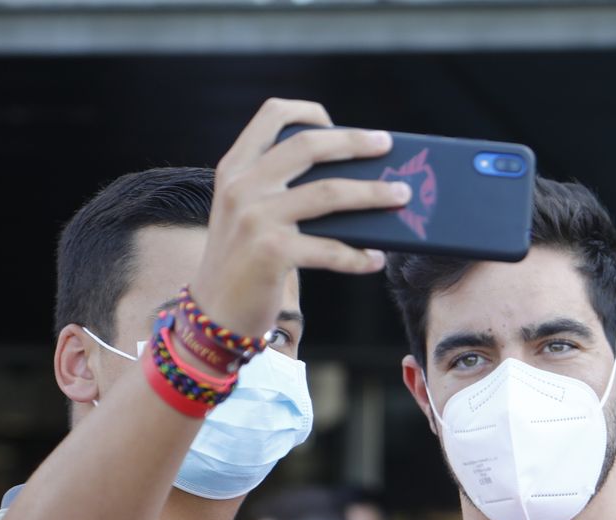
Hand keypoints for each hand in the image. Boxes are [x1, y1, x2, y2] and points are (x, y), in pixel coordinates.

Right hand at [189, 98, 410, 341]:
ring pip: (329, 193)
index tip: (336, 122)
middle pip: (308, 146)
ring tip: (401, 196)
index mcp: (235, 167)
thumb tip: (352, 178)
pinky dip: (357, 256)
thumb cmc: (243, 261)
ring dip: (373, 193)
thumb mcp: (246, 212)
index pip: (271, 115)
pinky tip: (376, 259)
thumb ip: (278, 188)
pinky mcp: (272, 254)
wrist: (213, 313)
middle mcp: (242, 186)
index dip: (308, 111)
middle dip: (354, 142)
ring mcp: (255, 219)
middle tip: (387, 145)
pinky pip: (329, 249)